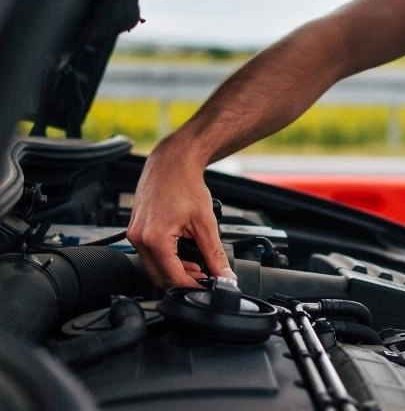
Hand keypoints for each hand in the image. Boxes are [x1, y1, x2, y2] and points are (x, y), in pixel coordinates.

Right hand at [127, 140, 234, 288]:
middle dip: (182, 281)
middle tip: (204, 278)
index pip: (173, 277)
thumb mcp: (206, 223)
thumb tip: (224, 275)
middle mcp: (139, 239)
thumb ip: (215, 254)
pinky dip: (165, 259)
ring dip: (174, 271)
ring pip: (152, 268)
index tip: (207, 288)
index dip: (192, 287)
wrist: (172, 163)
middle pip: (159, 277)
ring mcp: (134, 235)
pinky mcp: (136, 230)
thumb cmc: (185, 184)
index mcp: (155, 238)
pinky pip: (148, 255)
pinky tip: (182, 255)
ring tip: (196, 266)